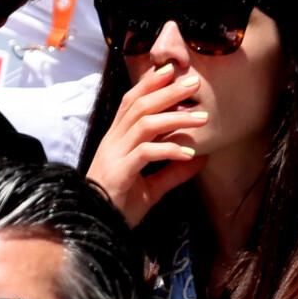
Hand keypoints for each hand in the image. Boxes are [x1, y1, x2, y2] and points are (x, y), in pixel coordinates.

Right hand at [87, 64, 206, 226]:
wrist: (95, 228)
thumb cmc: (118, 205)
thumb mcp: (150, 187)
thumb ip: (171, 171)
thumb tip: (201, 159)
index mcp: (117, 139)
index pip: (131, 102)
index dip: (149, 84)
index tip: (170, 70)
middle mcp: (113, 141)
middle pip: (139, 106)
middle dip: (166, 91)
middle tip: (193, 82)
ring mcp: (115, 155)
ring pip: (143, 124)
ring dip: (174, 118)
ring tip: (201, 118)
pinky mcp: (120, 172)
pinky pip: (146, 153)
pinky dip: (169, 150)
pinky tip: (190, 154)